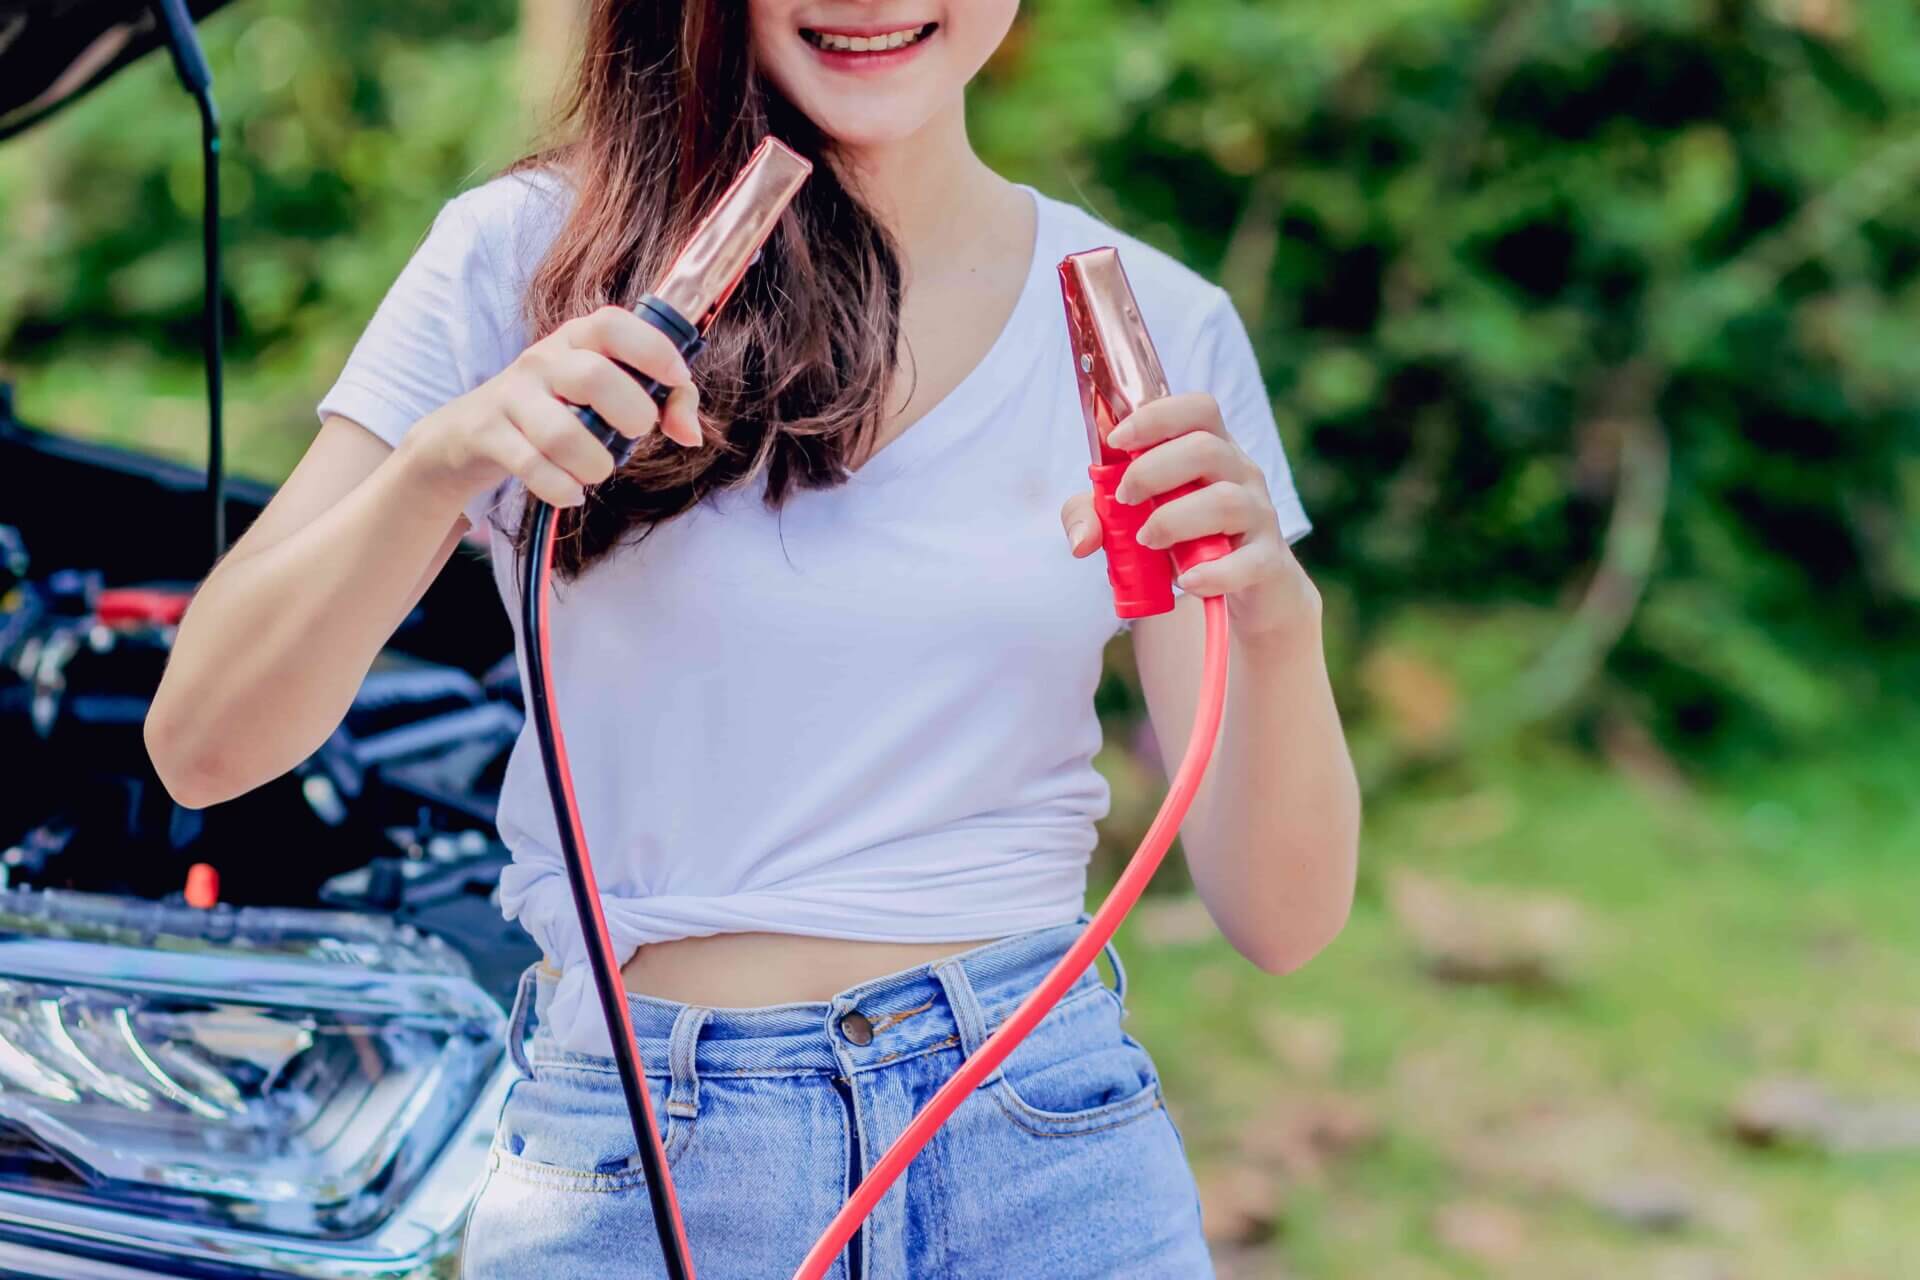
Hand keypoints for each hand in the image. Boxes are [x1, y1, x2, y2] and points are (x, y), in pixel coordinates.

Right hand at [398, 305, 702, 510]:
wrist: (472, 432)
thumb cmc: (563, 409)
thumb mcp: (612, 394)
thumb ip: (667, 403)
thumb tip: (691, 435)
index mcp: (578, 338)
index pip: (613, 324)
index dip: (653, 349)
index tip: (677, 377)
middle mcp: (543, 359)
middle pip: (594, 378)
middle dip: (631, 416)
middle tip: (635, 435)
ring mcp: (512, 395)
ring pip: (562, 433)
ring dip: (595, 464)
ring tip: (598, 469)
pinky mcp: (489, 433)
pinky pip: (532, 467)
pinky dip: (562, 488)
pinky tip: (572, 492)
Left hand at [1060, 392, 1318, 642]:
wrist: (1249, 591)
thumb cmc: (1187, 542)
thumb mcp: (1134, 522)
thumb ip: (1096, 517)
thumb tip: (1080, 540)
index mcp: (1212, 449)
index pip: (1199, 408)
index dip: (1156, 416)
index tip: (1118, 440)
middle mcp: (1241, 473)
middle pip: (1206, 449)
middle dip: (1152, 471)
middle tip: (1125, 499)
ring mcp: (1259, 515)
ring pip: (1226, 501)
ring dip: (1175, 520)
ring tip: (1147, 540)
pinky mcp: (1268, 560)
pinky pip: (1248, 561)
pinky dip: (1213, 573)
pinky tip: (1186, 581)